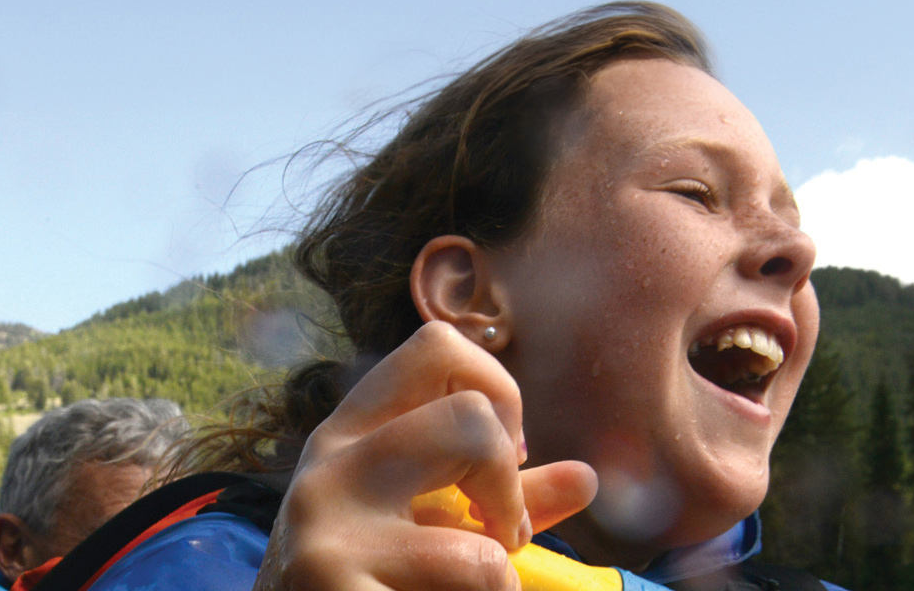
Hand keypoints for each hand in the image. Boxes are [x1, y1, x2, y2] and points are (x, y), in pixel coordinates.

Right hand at [256, 322, 597, 590]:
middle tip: (502, 539)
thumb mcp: (419, 528)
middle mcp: (329, 470)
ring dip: (495, 589)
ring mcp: (327, 539)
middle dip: (511, 490)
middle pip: (470, 421)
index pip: (437, 347)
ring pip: (478, 555)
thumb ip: (496, 500)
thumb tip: (586, 478)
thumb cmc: (360, 581)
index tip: (503, 453)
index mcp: (348, 434)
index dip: (498, 392)